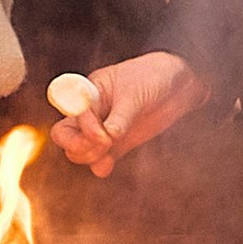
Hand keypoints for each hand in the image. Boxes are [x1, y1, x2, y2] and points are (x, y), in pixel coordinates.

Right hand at [54, 51, 208, 176]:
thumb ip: (121, 117)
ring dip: (89, 156)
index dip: (81, 124)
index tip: (102, 134)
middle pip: (65, 134)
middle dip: (76, 144)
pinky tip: (107, 166)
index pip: (70, 109)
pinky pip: (99, 159)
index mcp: (89, 91)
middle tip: (103, 146)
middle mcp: (91, 111)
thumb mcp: (135, 94)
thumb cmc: (152, 77)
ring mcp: (102, 129)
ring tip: (110, 151)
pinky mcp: (116, 144)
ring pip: (79, 150)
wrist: (177, 84)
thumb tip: (108, 137)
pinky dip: (100, 166)